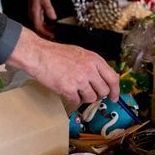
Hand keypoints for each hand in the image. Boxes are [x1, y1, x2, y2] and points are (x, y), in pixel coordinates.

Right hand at [5, 27, 119, 108]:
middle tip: (89, 93)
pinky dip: (72, 98)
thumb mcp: (81, 54)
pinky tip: (66, 90)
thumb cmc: (56, 54)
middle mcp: (89, 69)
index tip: (114, 97)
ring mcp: (79, 79)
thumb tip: (103, 80)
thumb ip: (93, 66)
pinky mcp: (68, 89)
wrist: (39, 55)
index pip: (113, 78)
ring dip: (84, 97)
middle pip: (104, 91)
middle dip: (97, 95)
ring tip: (75, 89)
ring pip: (91, 98)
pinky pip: (77, 101)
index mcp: (94, 59)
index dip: (115, 90)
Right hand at [27, 0, 56, 38]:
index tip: (54, 36)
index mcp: (33, 14)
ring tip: (57, 34)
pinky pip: (41, 23)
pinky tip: (53, 27)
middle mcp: (32, 17)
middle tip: (57, 38)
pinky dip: (47, 27)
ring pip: (40, 27)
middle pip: (39, 30)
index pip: (39, 28)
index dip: (46, 34)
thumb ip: (49, 9)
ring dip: (47, 32)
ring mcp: (34, 16)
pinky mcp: (36, 14)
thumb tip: (54, 19)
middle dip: (47, 35)